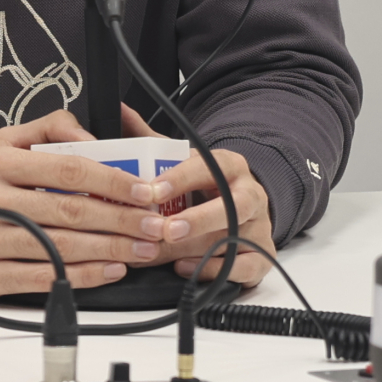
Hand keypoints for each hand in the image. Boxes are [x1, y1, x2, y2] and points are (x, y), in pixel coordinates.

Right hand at [0, 110, 198, 297]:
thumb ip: (45, 129)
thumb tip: (92, 137)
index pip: (66, 168)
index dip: (112, 181)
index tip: (145, 190)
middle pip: (69, 211)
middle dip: (122, 220)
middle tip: (155, 225)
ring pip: (59, 247)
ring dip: (110, 251)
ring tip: (141, 249)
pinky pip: (41, 279)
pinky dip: (81, 276)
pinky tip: (108, 271)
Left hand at [119, 106, 271, 285]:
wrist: (243, 206)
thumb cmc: (203, 185)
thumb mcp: (180, 162)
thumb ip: (150, 141)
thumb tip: (119, 111)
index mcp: (228, 165)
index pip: (208, 167)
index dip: (180, 179)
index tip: (152, 190)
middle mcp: (249, 193)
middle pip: (232, 206)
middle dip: (198, 219)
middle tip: (167, 229)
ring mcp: (259, 225)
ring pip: (235, 239)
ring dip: (199, 250)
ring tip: (168, 255)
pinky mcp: (261, 255)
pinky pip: (245, 266)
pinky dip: (215, 270)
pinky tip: (187, 268)